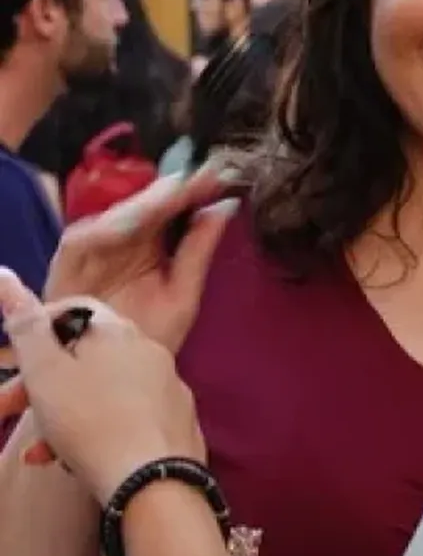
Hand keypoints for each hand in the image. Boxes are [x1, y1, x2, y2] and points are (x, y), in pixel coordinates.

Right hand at [0, 269, 204, 505]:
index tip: (14, 355)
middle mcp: (148, 349)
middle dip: (43, 382)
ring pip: (102, 390)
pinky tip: (73, 459)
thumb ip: (26, 327)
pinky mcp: (174, 418)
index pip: (75, 309)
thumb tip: (4, 278)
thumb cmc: (91, 420)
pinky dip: (97, 430)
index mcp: (118, 330)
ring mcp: (166, 384)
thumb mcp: (45, 372)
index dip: (39, 326)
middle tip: (6, 409)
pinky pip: (127, 415)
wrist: (152, 477)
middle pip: (86, 355)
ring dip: (64, 414)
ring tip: (38, 449)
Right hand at [45, 164, 236, 351]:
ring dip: (142, 204)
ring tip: (173, 193)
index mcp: (149, 246)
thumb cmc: (151, 338)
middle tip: (199, 177)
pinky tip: (132, 223)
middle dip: (171, 190)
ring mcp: (93, 255)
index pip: (171, 209)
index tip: (220, 176)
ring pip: (113, 218)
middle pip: (143, 207)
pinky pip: (79, 243)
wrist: (119, 379)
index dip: (194, 191)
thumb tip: (225, 205)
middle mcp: (120, 244)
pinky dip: (104, 230)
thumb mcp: (184, 292)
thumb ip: (199, 249)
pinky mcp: (65, 271)